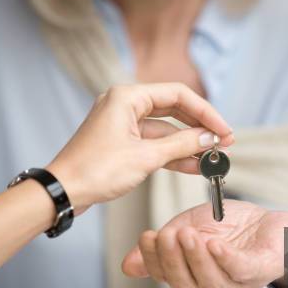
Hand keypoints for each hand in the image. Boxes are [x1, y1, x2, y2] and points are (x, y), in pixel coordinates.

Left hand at [46, 83, 233, 213]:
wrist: (63, 193)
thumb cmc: (95, 170)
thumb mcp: (145, 157)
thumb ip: (181, 145)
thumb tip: (209, 139)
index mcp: (127, 97)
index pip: (178, 95)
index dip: (206, 112)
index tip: (224, 130)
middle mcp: (126, 105)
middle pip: (174, 110)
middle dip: (200, 128)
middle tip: (224, 143)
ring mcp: (125, 125)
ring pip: (166, 131)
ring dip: (189, 145)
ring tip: (214, 158)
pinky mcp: (124, 143)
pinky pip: (155, 145)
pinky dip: (174, 155)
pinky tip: (196, 166)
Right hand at [122, 200, 287, 287]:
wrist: (274, 224)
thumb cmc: (233, 227)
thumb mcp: (191, 228)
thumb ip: (164, 243)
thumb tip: (127, 264)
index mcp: (195, 276)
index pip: (167, 276)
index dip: (153, 260)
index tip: (146, 236)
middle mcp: (213, 286)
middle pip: (186, 283)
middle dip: (171, 259)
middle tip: (166, 235)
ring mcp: (237, 282)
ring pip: (211, 280)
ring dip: (195, 258)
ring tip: (187, 234)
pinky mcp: (260, 270)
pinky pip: (240, 270)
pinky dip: (225, 259)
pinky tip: (214, 244)